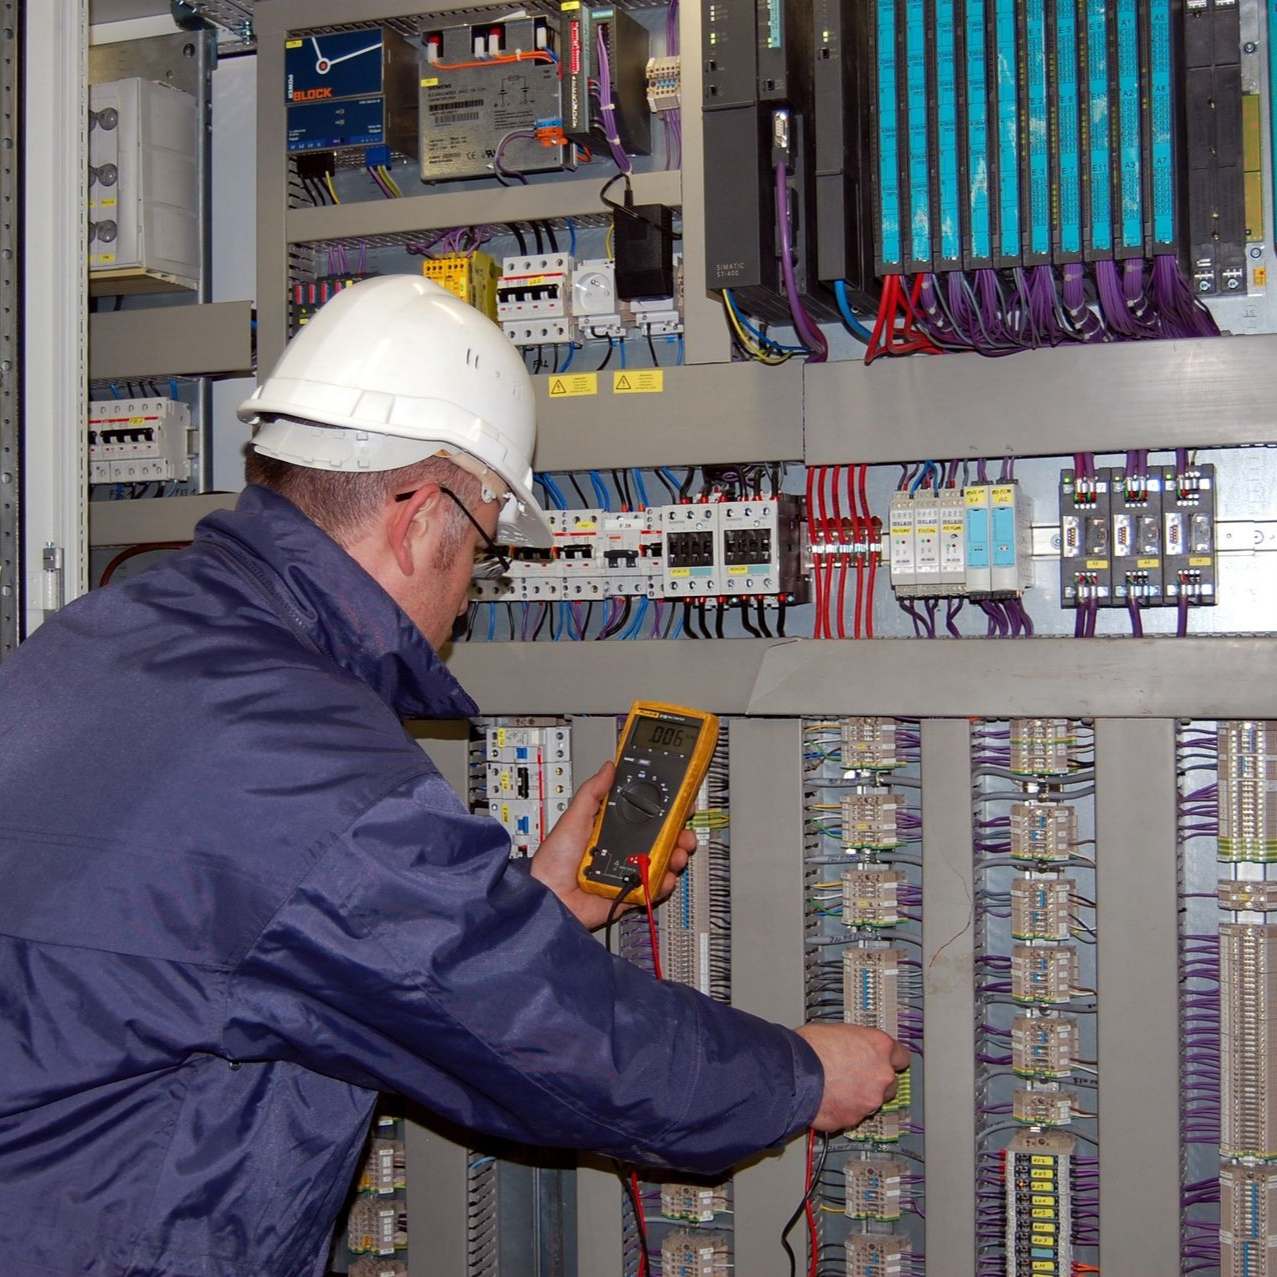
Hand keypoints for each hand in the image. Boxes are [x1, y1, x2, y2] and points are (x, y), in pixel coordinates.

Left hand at [529, 761, 696, 930]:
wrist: (551, 897)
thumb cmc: (554, 860)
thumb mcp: (573, 818)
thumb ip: (592, 793)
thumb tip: (608, 768)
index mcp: (612, 829)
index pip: (645, 815)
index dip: (664, 809)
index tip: (678, 803)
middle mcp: (624, 848)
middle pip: (661, 838)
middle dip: (678, 832)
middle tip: (683, 830)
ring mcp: (629, 871)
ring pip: (662, 861)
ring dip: (676, 855)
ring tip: (678, 853)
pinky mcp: (631, 893)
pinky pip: (655, 887)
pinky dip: (664, 882)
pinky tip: (665, 876)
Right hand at [795, 1023, 909, 1131]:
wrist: (792, 1073)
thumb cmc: (808, 1047)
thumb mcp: (836, 1031)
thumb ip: (854, 1043)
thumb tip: (852, 1047)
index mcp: (879, 1046)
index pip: (901, 1056)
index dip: (890, 1059)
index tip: (886, 1062)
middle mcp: (881, 1074)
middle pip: (891, 1082)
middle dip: (876, 1081)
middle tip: (856, 1075)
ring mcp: (870, 1099)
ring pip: (873, 1101)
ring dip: (860, 1096)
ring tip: (837, 1087)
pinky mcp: (855, 1119)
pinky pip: (855, 1115)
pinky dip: (845, 1110)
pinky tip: (830, 1099)